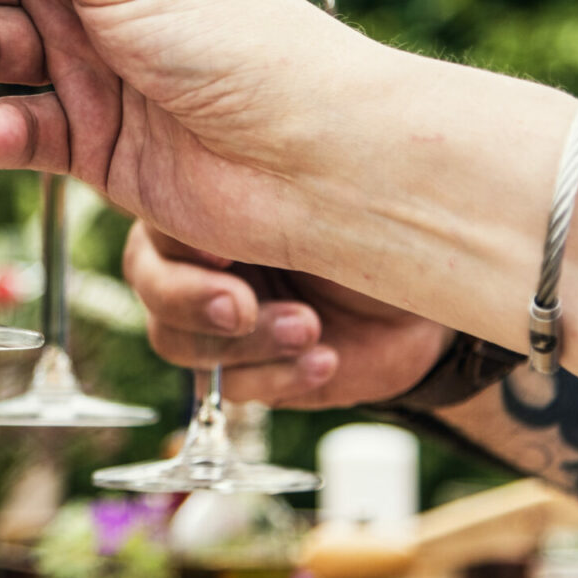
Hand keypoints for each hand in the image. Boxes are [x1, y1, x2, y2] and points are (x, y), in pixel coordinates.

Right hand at [122, 221, 450, 408]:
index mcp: (204, 206)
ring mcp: (212, 321)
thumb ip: (268, 194)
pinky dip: (279, 377)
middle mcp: (195, 261)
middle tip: (244, 306)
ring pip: (177, 340)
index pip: (158, 217)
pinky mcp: (241, 371)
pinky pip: (229, 387)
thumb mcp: (325, 201)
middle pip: (151, 284)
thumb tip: (224, 190)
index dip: (180, 238)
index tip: (226, 247)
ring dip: (247, 342)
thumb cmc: (375, 229)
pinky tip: (326, 360)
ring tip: (311, 329)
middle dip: (193, 299)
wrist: (426, 304)